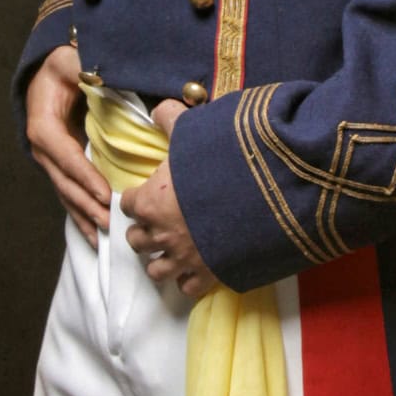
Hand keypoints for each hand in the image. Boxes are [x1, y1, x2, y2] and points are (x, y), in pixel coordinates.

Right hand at [25, 45, 110, 246]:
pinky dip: (82, 214)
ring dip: (84, 216)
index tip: (105, 194)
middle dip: (87, 205)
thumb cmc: (61, 66)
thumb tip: (95, 74)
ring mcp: (50, 161)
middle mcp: (42, 148)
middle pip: (64, 182)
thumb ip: (82, 67)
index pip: (65, 154)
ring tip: (104, 238)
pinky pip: (70, 193)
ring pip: (66, 194)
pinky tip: (95, 234)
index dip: (84, 176)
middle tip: (111, 223)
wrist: (48, 72)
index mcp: (43, 125)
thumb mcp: (70, 61)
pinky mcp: (60, 167)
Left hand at [121, 98, 218, 298]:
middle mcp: (162, 233)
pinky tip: (195, 267)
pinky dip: (187, 280)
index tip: (147, 194)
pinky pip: (187, 288)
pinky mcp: (208, 275)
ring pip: (156, 269)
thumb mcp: (194, 131)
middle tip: (157, 222)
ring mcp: (185, 258)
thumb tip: (158, 108)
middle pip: (136, 241)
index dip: (137, 198)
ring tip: (171, 249)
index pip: (128, 204)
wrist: (266, 195)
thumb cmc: (224, 161)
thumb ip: (171, 119)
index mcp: (152, 201)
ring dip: (160, 259)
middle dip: (143, 231)